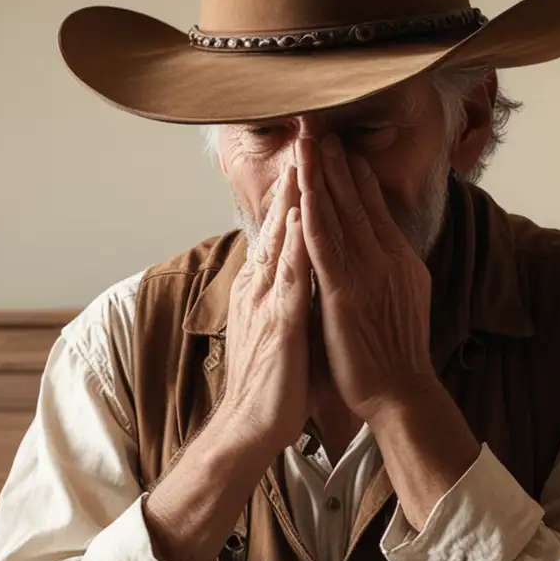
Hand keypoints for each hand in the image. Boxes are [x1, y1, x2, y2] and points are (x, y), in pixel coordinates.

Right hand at [210, 166, 312, 462]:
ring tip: (303, 158)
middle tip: (306, 135)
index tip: (309, 156)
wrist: (250, 425)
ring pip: (280, 241)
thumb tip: (303, 273)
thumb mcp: (280, 327)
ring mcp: (266, 303)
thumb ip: (288, 296)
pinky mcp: (278, 324)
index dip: (294, 193)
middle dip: (294, 180)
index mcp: (263, 288)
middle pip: (278, 224)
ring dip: (291, 199)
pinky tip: (299, 219)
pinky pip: (287, 279)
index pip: (280, 231)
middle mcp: (260, 287)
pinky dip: (292, 246)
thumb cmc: (272, 382)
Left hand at [298, 135, 477, 527]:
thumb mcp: (398, 304)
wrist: (402, 394)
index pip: (374, 208)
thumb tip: (377, 255)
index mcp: (398, 261)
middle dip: (336, 161)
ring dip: (323, 174)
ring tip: (309, 140)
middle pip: (357, 200)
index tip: (341, 147)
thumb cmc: (393, 359)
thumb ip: (385, 275)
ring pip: (340, 213)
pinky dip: (315, 214)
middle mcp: (386, 259)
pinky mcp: (345, 293)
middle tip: (319, 125)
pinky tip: (304, 189)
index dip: (355, 175)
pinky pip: (326, 244)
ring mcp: (367, 274)